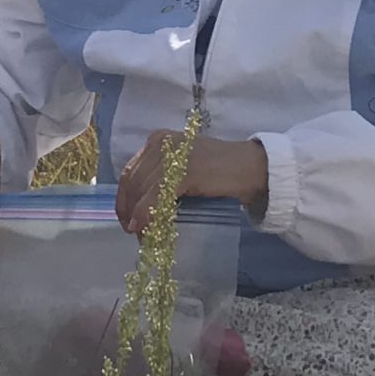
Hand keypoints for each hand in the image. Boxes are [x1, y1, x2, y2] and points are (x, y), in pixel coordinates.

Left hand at [115, 133, 268, 235]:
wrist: (251, 168)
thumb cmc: (218, 171)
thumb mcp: (182, 167)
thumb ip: (160, 178)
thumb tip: (138, 210)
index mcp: (158, 139)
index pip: (129, 172)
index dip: (123, 199)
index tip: (125, 220)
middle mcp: (161, 142)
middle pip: (132, 181)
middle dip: (128, 210)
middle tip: (133, 232)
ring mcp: (173, 156)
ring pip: (141, 190)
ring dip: (137, 217)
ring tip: (142, 236)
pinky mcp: (185, 171)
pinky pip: (156, 196)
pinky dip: (146, 214)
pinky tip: (146, 229)